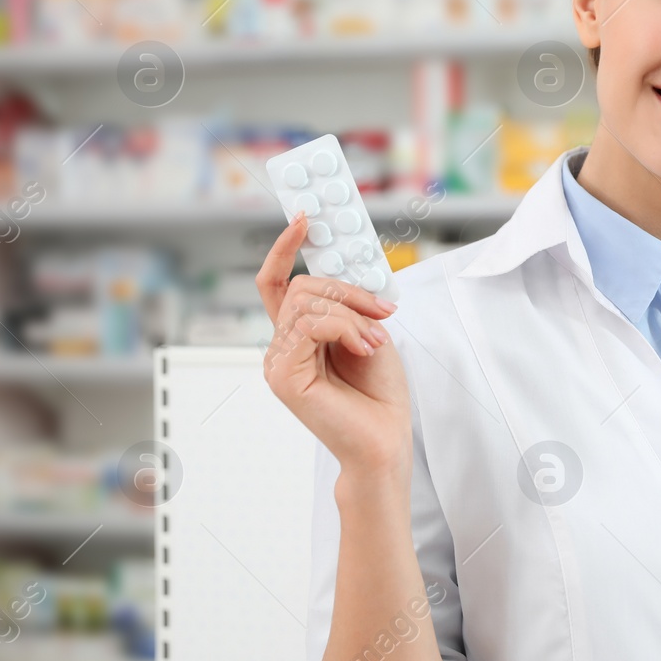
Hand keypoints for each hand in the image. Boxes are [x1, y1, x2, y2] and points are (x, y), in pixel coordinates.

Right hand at [257, 214, 411, 483]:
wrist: (384, 441)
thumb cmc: (379, 396)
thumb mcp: (369, 332)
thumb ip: (350, 304)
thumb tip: (347, 271)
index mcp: (299, 336)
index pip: (277, 284)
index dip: (284, 248)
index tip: (305, 220)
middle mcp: (282, 346)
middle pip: (300, 286)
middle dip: (347, 290)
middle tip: (382, 312)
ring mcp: (277, 361)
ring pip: (307, 303)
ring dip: (352, 314)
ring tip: (375, 340)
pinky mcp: (282, 375)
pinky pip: (310, 325)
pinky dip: (345, 328)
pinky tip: (365, 347)